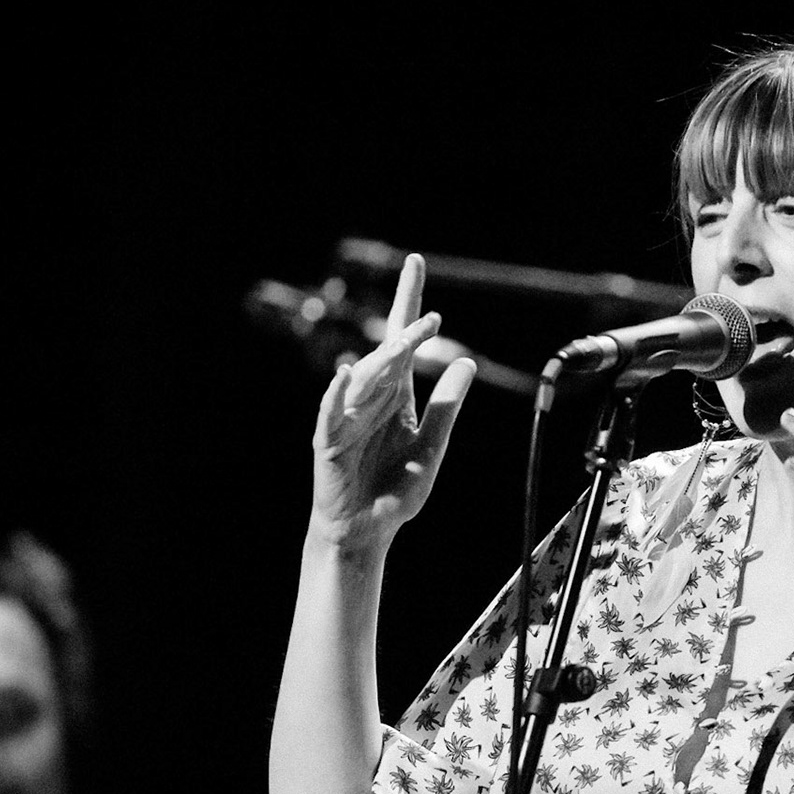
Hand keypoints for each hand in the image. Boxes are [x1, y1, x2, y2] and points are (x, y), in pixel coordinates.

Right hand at [308, 254, 474, 552]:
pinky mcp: (328, 441)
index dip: (409, 302)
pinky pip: (331, 413)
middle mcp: (371, 398)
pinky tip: (345, 374)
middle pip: (387, 352)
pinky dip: (337, 394)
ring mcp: (347, 417)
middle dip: (405, 329)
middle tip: (427, 311)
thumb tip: (465, 362)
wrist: (367, 531)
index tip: (415, 263)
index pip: (403, 340)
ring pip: (365, 377)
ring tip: (404, 340)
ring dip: (383, 358)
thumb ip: (446, 407)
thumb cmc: (394, 490)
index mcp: (396, 395)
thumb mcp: (431, 447)